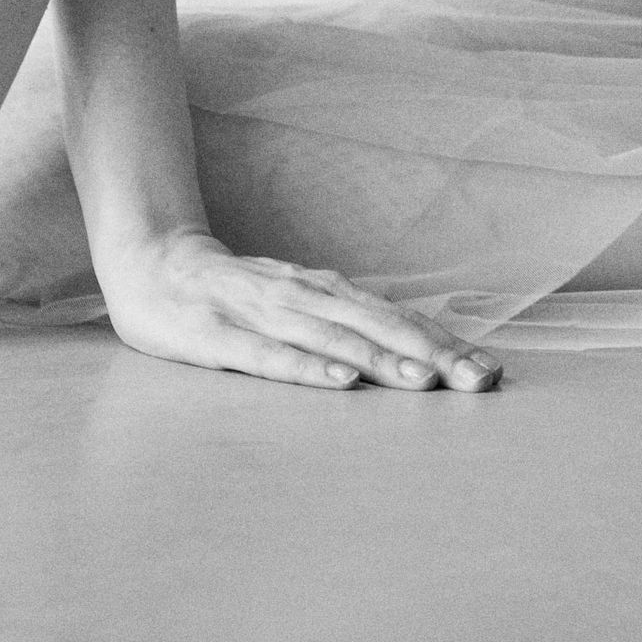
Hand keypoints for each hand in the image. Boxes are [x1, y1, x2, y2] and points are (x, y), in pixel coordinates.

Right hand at [96, 229, 501, 392]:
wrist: (150, 260)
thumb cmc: (233, 294)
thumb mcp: (293, 303)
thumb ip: (342, 323)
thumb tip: (410, 352)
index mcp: (323, 291)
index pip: (394, 318)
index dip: (444, 344)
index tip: (491, 372)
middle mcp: (301, 295)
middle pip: (375, 325)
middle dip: (430, 353)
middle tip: (478, 382)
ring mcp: (260, 312)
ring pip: (331, 336)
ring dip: (381, 359)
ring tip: (425, 382)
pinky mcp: (218, 334)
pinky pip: (268, 354)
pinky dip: (307, 366)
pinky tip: (339, 381)